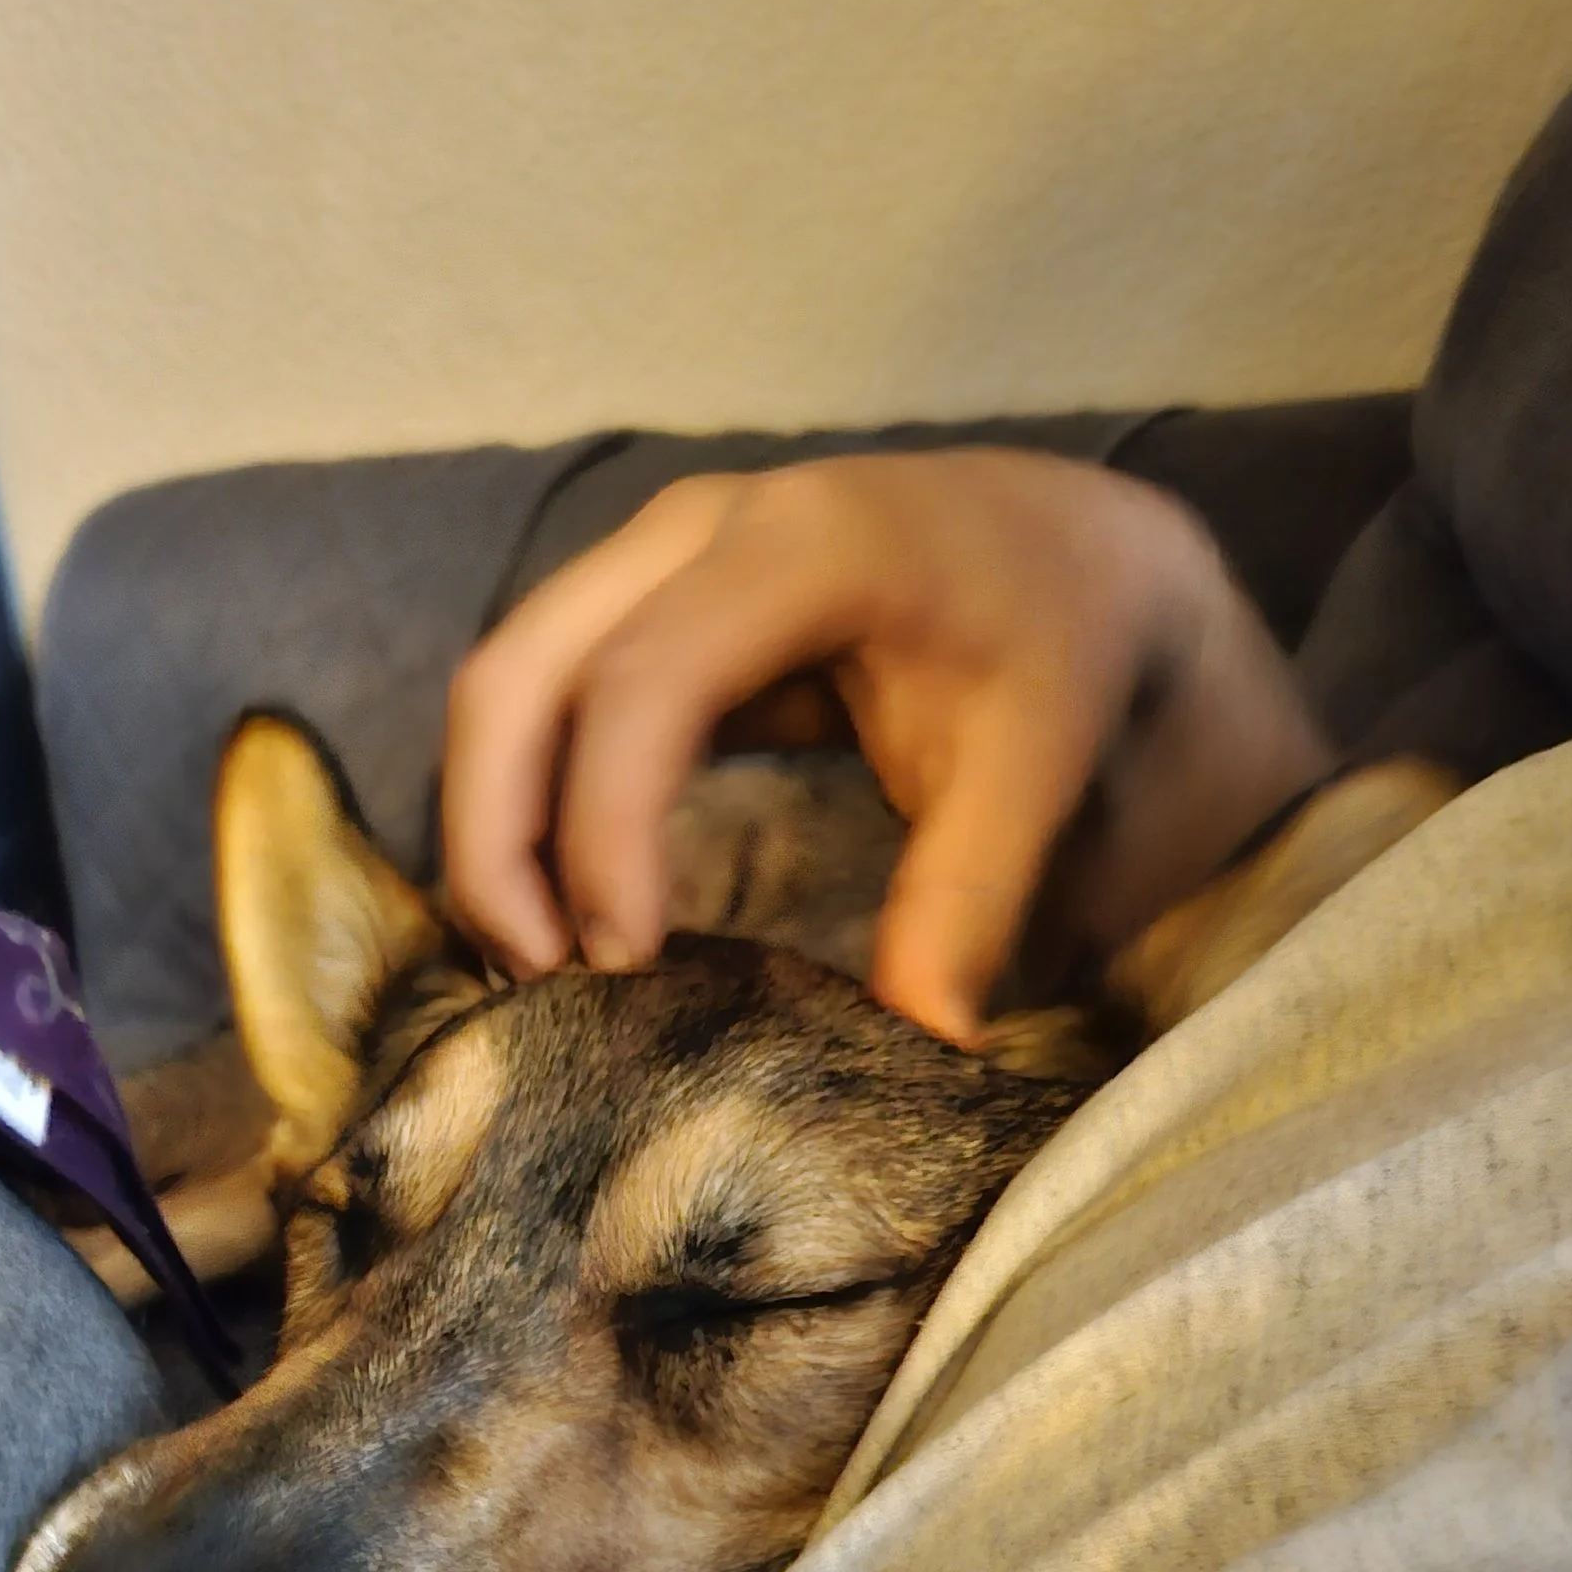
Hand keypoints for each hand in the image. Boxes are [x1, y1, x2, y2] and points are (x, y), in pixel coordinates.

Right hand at [440, 449, 1335, 1045]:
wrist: (1078, 548)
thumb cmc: (1061, 650)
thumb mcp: (1038, 767)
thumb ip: (970, 899)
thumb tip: (928, 1043)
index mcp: (807, 547)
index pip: (644, 685)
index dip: (604, 832)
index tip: (625, 966)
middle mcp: (702, 528)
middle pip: (517, 675)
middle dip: (497, 841)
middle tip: (538, 983)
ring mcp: (656, 552)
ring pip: (502, 684)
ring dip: (493, 829)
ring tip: (539, 964)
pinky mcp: (641, 597)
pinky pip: (534, 693)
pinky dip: (520, 801)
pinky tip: (557, 908)